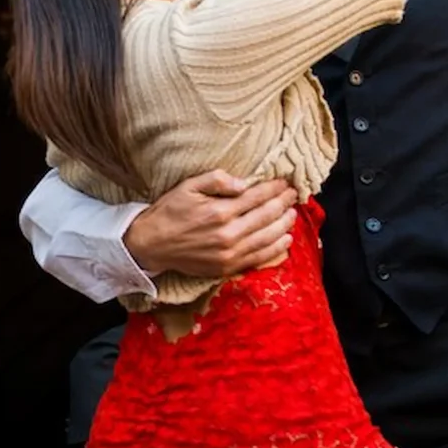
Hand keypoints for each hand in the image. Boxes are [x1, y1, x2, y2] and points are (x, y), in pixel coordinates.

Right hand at [124, 173, 298, 281]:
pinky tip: (286, 239)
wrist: (152, 244)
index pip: (257, 197)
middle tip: (295, 194)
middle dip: (284, 203)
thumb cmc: (170, 212)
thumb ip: (217, 180)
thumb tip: (244, 183)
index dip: (275, 188)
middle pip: (267, 216)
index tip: (285, 182)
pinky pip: (258, 258)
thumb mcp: (188, 186)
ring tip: (293, 213)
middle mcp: (228, 234)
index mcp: (220, 211)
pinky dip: (276, 249)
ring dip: (285, 224)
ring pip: (268, 238)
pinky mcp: (227, 268)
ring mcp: (229, 254)